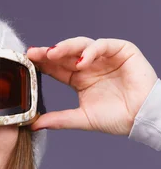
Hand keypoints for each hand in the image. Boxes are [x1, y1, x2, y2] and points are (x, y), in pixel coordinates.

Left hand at [27, 37, 158, 135]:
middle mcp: (90, 66)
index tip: (28, 62)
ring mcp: (104, 57)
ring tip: (53, 54)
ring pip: (82, 45)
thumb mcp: (81, 119)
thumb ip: (58, 119)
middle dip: (49, 53)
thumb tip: (33, 124)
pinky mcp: (121, 51)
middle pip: (66, 54)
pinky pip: (103, 45)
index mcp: (79, 80)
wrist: (140, 118)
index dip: (43, 64)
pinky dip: (91, 51)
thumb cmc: (115, 119)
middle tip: (34, 54)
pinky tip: (82, 61)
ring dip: (66, 48)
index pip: (57, 68)